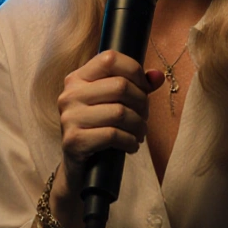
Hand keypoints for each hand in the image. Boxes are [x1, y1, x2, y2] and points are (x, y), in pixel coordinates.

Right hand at [56, 51, 164, 195]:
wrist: (80, 169)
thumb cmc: (101, 130)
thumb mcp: (115, 104)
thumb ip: (136, 86)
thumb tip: (158, 76)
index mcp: (78, 78)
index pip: (110, 58)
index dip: (135, 71)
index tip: (144, 89)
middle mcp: (70, 94)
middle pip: (120, 86)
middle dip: (142, 103)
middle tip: (144, 117)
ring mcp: (69, 118)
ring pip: (120, 112)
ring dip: (139, 126)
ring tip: (140, 133)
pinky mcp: (73, 140)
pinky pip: (113, 135)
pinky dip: (130, 142)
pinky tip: (131, 146)